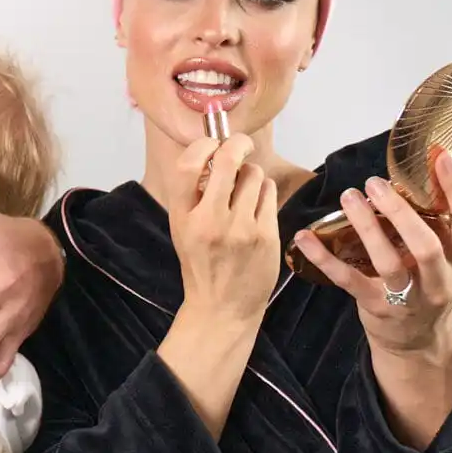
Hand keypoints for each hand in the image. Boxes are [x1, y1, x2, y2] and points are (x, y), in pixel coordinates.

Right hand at [168, 133, 280, 325]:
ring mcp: (241, 228)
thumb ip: (192, 195)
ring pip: (254, 174)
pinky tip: (257, 205)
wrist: (222, 307)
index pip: (188, 165)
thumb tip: (213, 154)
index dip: (203, 145)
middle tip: (240, 146)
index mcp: (183, 217)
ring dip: (251, 174)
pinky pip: (269, 193)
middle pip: (227, 161)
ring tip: (246, 190)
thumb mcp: (182, 230)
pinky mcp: (266, 235)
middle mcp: (210, 220)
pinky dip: (264, 192)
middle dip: (237, 145)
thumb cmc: (201, 264)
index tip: (213, 144)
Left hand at [291, 147, 451, 357]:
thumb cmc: (440, 284)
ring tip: (349, 196)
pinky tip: (305, 236)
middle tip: (375, 182)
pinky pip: (347, 280)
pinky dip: (323, 258)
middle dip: (400, 211)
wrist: (417, 340)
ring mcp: (408, 297)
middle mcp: (441, 281)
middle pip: (426, 245)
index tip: (440, 155)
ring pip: (387, 262)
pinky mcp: (375, 306)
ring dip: (366, 227)